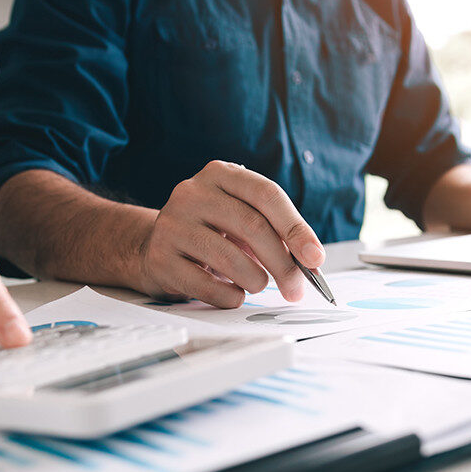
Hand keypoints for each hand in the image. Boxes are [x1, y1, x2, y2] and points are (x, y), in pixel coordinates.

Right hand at [138, 161, 324, 307]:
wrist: (154, 246)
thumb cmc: (210, 231)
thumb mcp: (240, 218)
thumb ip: (274, 232)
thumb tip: (310, 263)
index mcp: (220, 174)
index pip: (267, 195)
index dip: (297, 228)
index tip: (315, 258)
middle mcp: (193, 193)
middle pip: (252, 226)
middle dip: (283, 264)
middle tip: (297, 288)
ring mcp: (172, 224)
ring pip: (229, 258)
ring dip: (256, 280)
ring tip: (258, 284)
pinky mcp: (160, 257)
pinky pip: (206, 285)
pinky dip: (229, 297)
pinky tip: (233, 294)